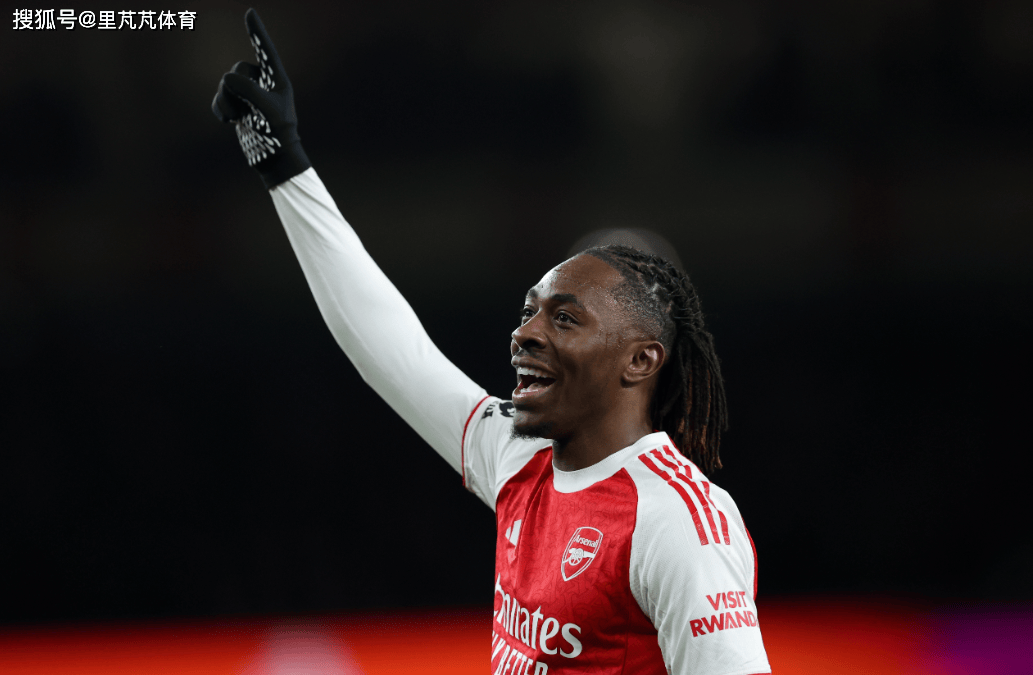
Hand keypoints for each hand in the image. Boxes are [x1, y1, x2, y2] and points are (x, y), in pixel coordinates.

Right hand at [211, 8, 310, 187]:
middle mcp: (261, 83)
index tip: (250, 13)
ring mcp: (248, 95)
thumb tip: (227, 78)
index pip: (265, 50)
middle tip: (244, 111)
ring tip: (238, 119)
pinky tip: (229, 122)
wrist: (274, 157)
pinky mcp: (237, 107)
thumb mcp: (266, 108)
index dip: (257, 31)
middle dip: (234, 90)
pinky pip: (219, 99)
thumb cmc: (277, 133)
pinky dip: (220, 110)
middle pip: (236, 71)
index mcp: (276, 79)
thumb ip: (248, 89)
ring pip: (225, 85)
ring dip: (227, 102)